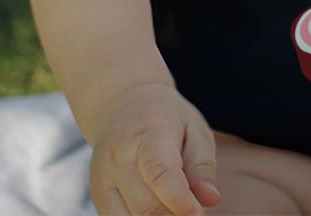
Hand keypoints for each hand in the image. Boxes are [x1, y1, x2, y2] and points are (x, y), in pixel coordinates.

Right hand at [89, 82, 222, 214]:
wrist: (124, 105)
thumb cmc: (168, 119)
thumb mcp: (194, 129)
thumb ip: (202, 165)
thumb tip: (211, 200)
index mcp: (149, 133)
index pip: (160, 173)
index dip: (180, 201)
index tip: (198, 215)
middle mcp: (120, 157)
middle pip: (145, 206)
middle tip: (194, 211)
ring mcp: (103, 179)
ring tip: (177, 208)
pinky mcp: (98, 196)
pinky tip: (160, 212)